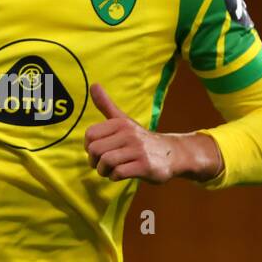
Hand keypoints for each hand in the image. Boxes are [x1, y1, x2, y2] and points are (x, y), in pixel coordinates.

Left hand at [84, 83, 224, 183]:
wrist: (172, 153)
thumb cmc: (141, 139)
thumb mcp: (123, 120)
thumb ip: (106, 105)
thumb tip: (93, 84)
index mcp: (120, 122)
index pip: (90, 135)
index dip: (89, 147)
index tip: (98, 151)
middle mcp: (129, 134)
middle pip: (95, 150)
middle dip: (94, 161)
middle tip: (102, 164)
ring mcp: (138, 150)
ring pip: (106, 162)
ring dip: (104, 171)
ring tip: (110, 171)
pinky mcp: (145, 166)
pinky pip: (118, 173)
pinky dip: (114, 177)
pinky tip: (120, 174)